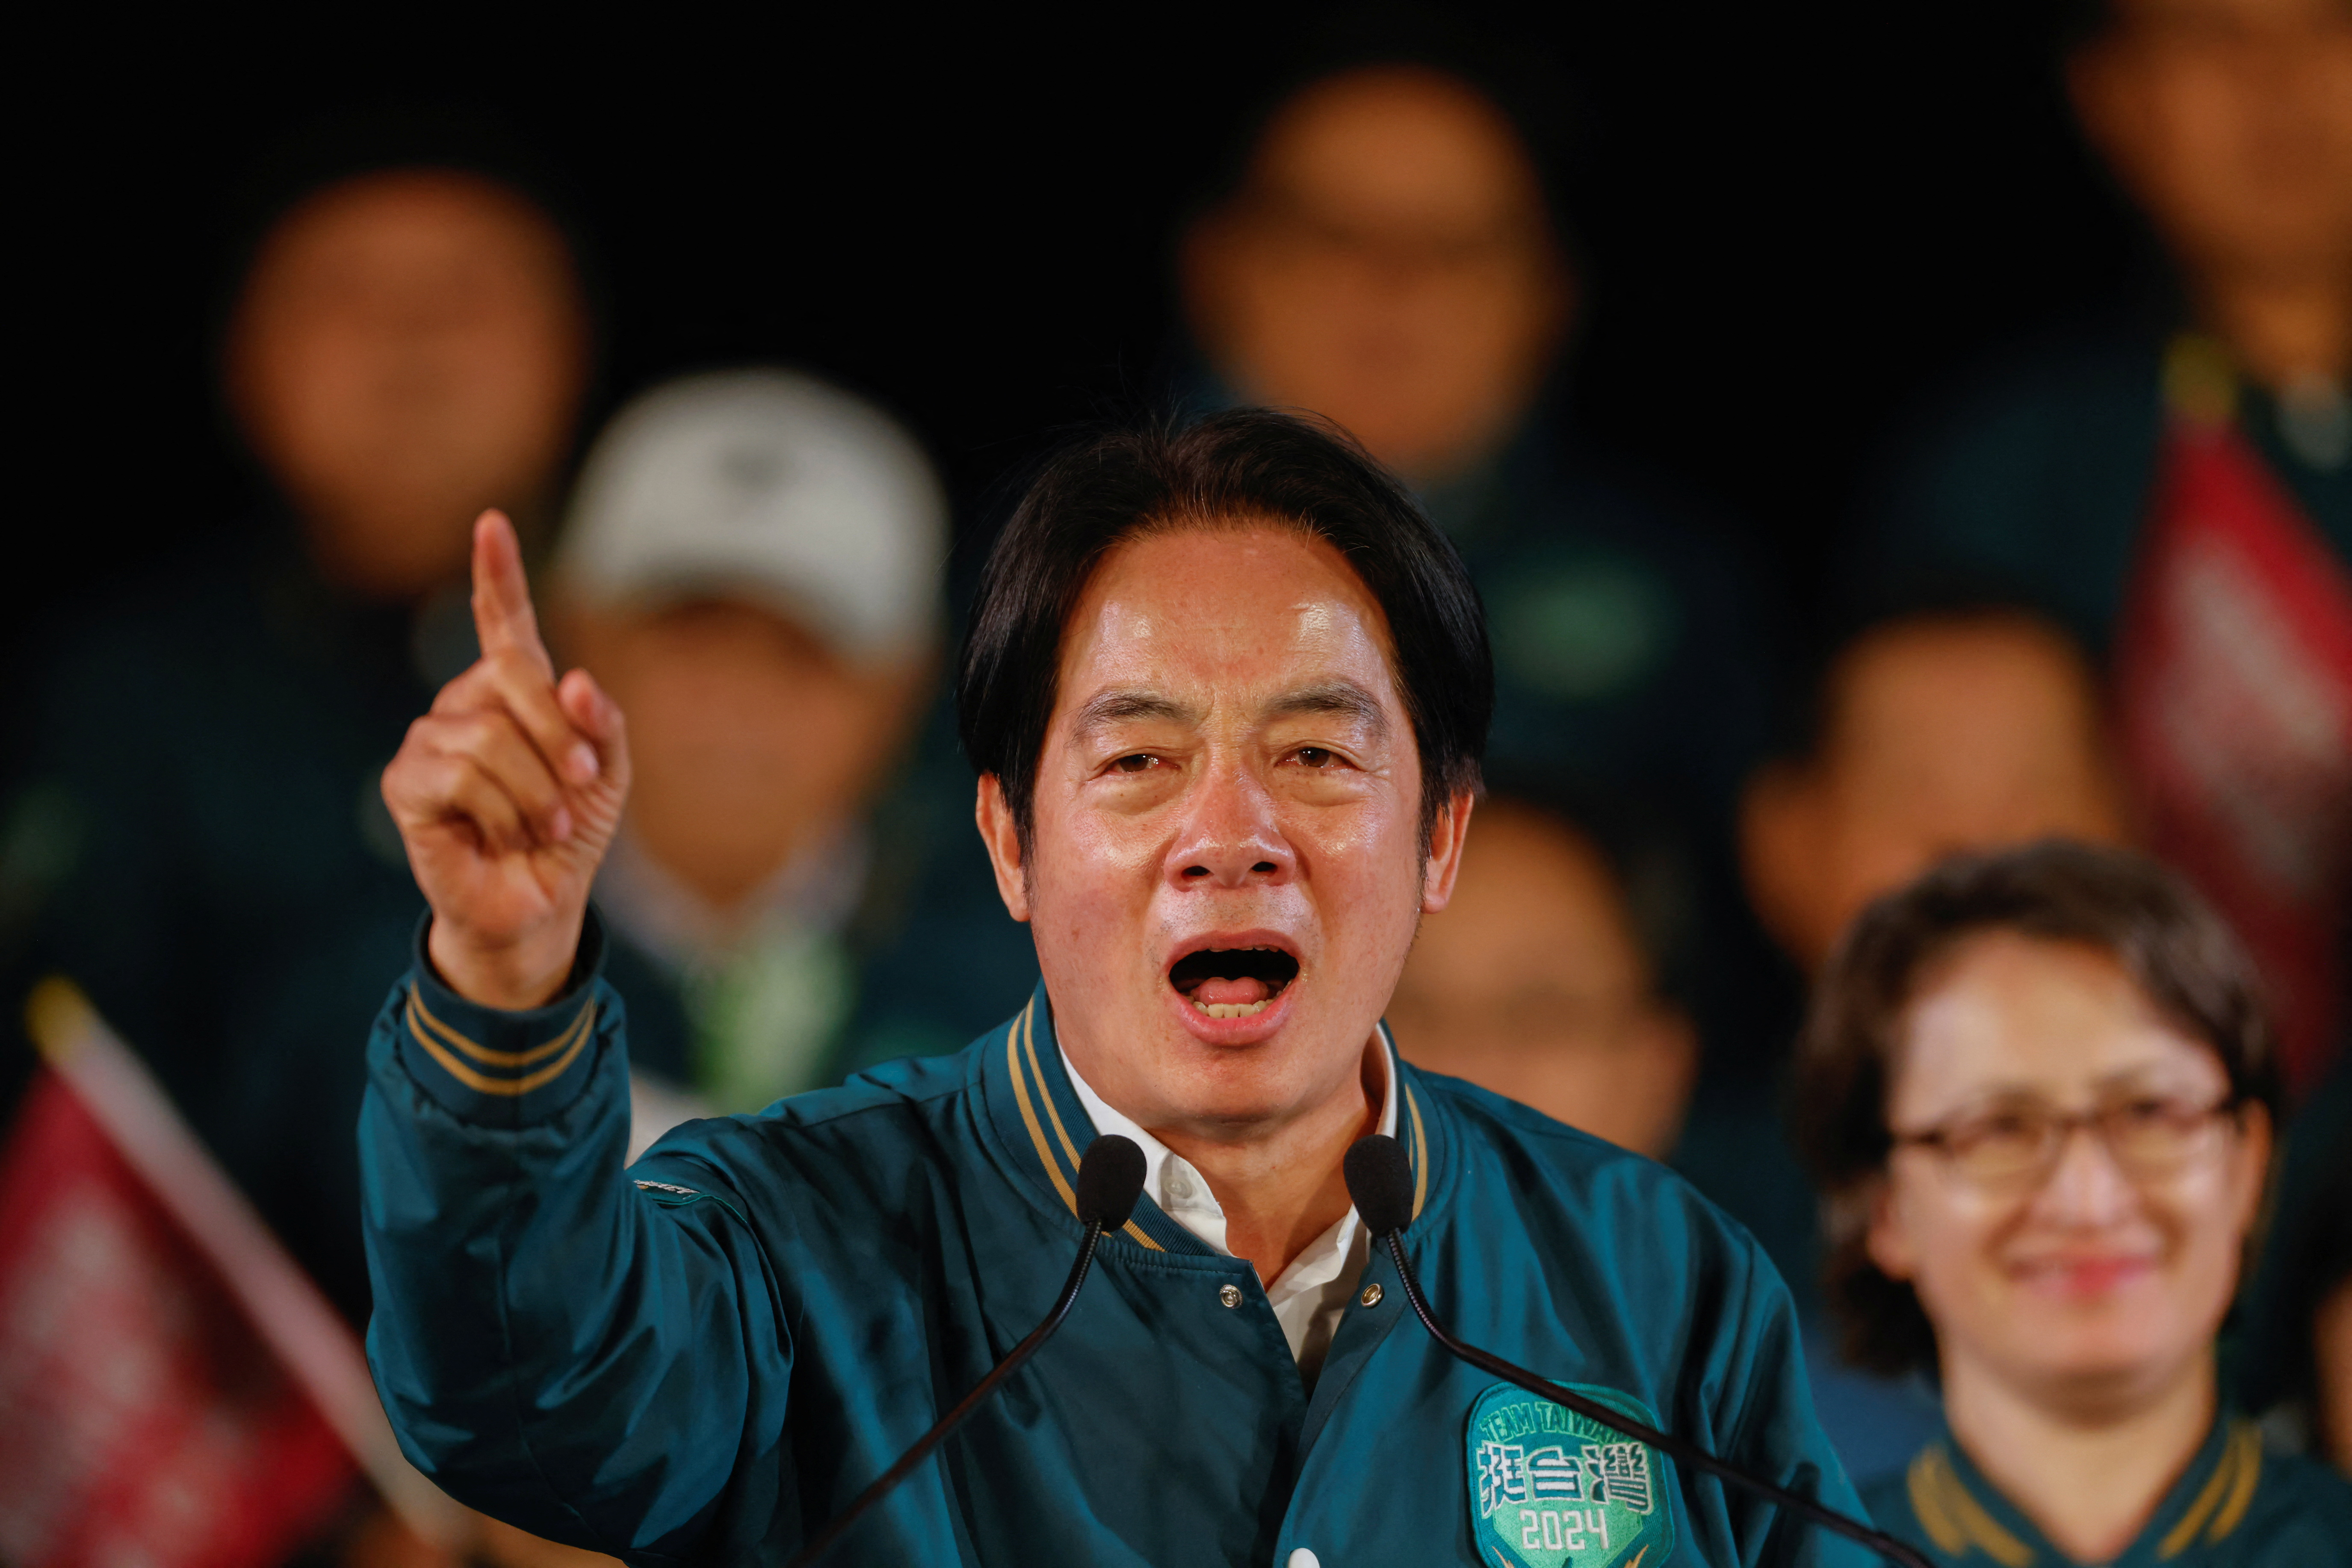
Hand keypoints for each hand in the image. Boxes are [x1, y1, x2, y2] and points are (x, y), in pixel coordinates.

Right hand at [382, 511, 629, 1008]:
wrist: (539, 902)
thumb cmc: (568, 832)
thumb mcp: (609, 775)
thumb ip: (602, 723)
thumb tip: (574, 680)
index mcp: (514, 695)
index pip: (505, 624)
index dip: (499, 574)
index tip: (493, 523)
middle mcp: (464, 705)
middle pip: (512, 676)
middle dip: (560, 735)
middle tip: (584, 786)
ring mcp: (430, 740)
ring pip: (490, 734)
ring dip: (536, 788)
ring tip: (546, 824)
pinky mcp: (406, 782)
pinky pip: (460, 772)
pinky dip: (502, 809)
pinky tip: (505, 834)